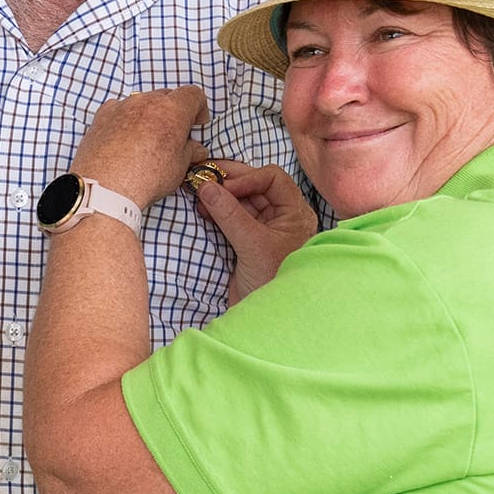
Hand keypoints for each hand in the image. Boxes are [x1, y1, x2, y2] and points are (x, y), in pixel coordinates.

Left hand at [71, 86, 210, 206]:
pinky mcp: (102, 116)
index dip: (199, 108)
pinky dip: (126, 119)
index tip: (197, 122)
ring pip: (143, 102)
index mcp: (172, 110)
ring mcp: (122, 106)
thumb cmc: (145, 177)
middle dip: (174, 112)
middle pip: (167, 97)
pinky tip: (126, 139)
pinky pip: (119, 110)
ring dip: (149, 115)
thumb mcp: (178, 168)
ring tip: (148, 140)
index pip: (193, 94)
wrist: (106, 187)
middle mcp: (147, 101)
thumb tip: (195, 150)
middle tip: (174, 135)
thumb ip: (189, 152)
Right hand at [194, 163, 317, 303]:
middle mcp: (282, 217)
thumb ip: (229, 214)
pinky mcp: (248, 241)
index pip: (272, 179)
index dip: (247, 177)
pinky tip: (203, 208)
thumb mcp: (252, 245)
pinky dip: (217, 210)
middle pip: (254, 186)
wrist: (265, 319)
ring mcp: (264, 228)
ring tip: (198, 193)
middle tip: (203, 174)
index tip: (223, 186)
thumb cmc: (272, 281)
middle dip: (229, 180)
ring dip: (220, 195)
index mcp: (295, 213)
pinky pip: (232, 216)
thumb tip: (206, 186)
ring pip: (241, 200)